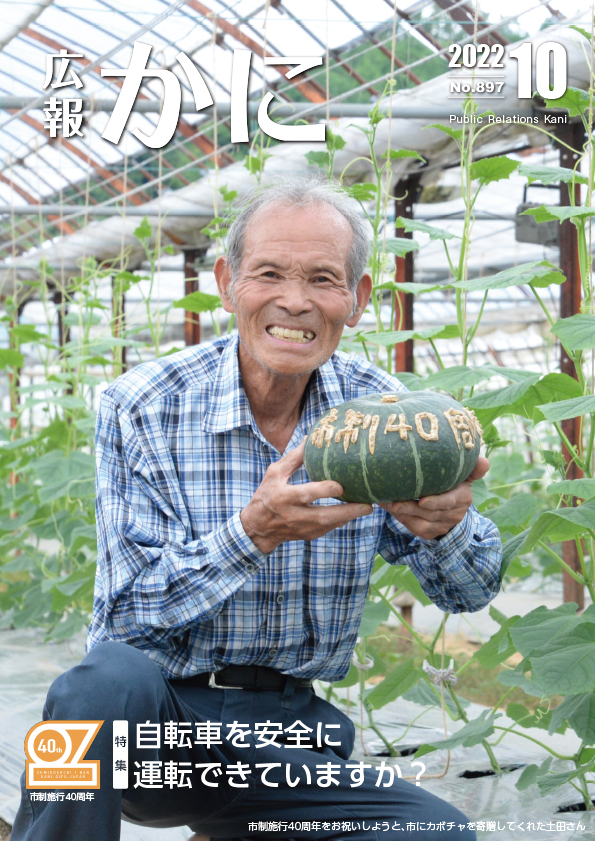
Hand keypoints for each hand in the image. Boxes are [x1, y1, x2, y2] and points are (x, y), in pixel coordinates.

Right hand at [241, 438, 372, 553]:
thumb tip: (310, 437)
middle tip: (367, 505)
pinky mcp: (309, 536)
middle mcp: (293, 515)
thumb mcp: (275, 473)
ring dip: (349, 517)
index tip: (340, 485)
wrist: (258, 528)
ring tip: (367, 507)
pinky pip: (329, 528)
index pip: (306, 494)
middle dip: (347, 511)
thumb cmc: (266, 495)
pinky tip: (354, 512)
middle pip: (324, 515)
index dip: (324, 490)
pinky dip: (342, 520)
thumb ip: (293, 458)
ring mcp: (302, 528)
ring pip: (330, 525)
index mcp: (284, 497)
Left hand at [378, 456, 489, 540]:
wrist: (451, 508)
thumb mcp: (464, 475)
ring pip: (419, 522)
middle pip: (429, 513)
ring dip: (400, 513)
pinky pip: (412, 527)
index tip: (422, 500)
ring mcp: (441, 526)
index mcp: (462, 498)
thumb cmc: (454, 483)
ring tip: (385, 501)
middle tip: (392, 499)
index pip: (450, 502)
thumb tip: (485, 461)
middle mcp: (453, 515)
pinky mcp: (429, 533)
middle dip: (409, 507)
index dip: (436, 502)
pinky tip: (387, 507)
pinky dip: (399, 518)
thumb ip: (472, 468)